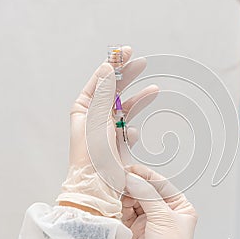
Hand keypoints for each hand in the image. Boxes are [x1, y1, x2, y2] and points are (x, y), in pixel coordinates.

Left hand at [57, 47, 158, 217]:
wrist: (98, 186)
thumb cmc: (92, 154)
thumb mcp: (97, 118)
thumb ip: (103, 93)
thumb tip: (106, 69)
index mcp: (84, 108)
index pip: (100, 81)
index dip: (113, 66)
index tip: (126, 52)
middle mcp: (94, 117)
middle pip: (114, 91)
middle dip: (128, 77)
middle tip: (141, 63)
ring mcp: (107, 129)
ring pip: (125, 108)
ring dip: (139, 100)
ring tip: (155, 91)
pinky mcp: (117, 143)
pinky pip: (128, 129)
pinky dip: (132, 130)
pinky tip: (132, 134)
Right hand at [122, 164, 197, 238]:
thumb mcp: (163, 218)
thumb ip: (148, 196)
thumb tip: (135, 179)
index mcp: (178, 205)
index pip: (161, 184)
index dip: (145, 175)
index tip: (132, 169)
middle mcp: (164, 210)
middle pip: (146, 190)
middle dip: (134, 186)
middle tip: (122, 180)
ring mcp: (150, 219)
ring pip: (135, 200)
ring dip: (127, 197)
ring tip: (121, 196)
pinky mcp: (137, 228)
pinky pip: (127, 212)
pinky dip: (122, 208)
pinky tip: (120, 206)